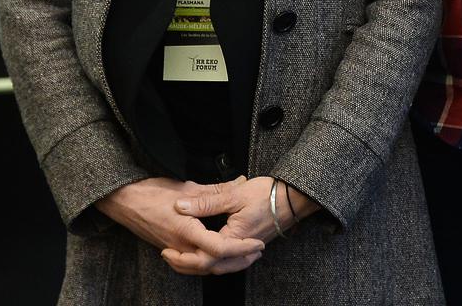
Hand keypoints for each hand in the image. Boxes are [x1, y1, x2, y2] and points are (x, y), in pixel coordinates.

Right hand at [96, 177, 263, 276]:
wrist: (124, 201)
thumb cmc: (151, 191)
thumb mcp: (186, 187)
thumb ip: (215, 190)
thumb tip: (239, 182)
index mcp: (186, 229)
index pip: (218, 247)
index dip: (240, 248)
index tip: (256, 243)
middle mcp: (180, 245)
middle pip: (213, 264)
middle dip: (237, 262)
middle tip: (256, 252)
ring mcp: (174, 249)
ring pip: (202, 268)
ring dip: (225, 264)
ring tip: (244, 256)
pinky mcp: (170, 249)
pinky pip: (191, 265)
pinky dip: (207, 264)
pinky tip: (218, 258)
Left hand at [169, 177, 319, 273]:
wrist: (294, 197)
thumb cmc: (268, 194)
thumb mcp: (234, 194)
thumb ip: (206, 202)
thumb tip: (180, 206)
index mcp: (234, 238)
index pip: (204, 257)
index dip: (182, 257)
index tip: (166, 250)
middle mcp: (241, 249)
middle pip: (210, 268)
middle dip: (187, 266)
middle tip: (169, 257)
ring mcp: (247, 250)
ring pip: (221, 268)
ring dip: (200, 266)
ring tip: (183, 258)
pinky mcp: (251, 247)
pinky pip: (231, 263)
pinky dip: (216, 263)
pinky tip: (210, 256)